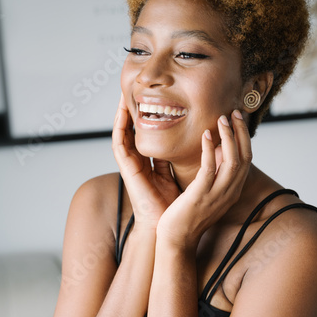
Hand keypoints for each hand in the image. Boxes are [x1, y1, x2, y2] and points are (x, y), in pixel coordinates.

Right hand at [112, 91, 180, 231]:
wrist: (168, 226)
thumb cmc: (175, 205)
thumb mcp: (179, 175)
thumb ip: (181, 159)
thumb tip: (197, 142)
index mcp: (151, 164)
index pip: (148, 136)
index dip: (149, 118)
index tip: (154, 100)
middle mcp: (139, 162)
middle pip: (133, 131)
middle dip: (135, 111)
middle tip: (136, 90)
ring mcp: (131, 164)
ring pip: (123, 132)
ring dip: (123, 113)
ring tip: (125, 93)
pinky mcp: (127, 169)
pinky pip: (119, 143)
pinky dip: (120, 126)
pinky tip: (122, 112)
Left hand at [156, 109, 251, 249]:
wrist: (177, 239)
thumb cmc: (188, 216)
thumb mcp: (207, 194)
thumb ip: (214, 177)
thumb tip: (214, 155)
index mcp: (232, 191)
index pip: (246, 160)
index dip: (244, 138)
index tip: (237, 120)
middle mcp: (230, 192)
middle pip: (244, 157)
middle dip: (241, 132)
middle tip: (234, 113)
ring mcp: (217, 195)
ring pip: (232, 160)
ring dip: (229, 137)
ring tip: (222, 118)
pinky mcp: (201, 195)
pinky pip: (210, 168)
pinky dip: (210, 149)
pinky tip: (206, 135)